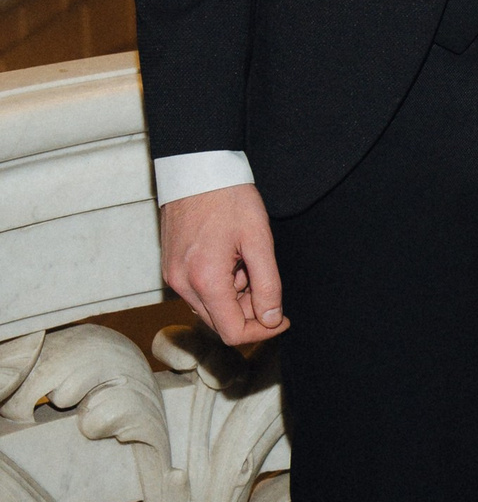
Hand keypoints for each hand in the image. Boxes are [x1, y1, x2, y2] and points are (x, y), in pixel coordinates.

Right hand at [159, 183, 287, 349]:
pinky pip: (198, 292)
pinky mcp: (170, 267)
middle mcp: (182, 284)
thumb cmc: (229, 198)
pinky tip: (230, 259)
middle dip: (249, 311)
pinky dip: (219, 286)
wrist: (197, 169)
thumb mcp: (259, 241)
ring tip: (245, 261)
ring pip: (210, 309)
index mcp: (205, 281)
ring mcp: (173, 276)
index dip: (263, 331)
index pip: (233, 332)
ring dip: (235, 297)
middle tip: (264, 280)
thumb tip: (272, 320)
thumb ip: (268, 285)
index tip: (281, 318)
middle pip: (221, 323)